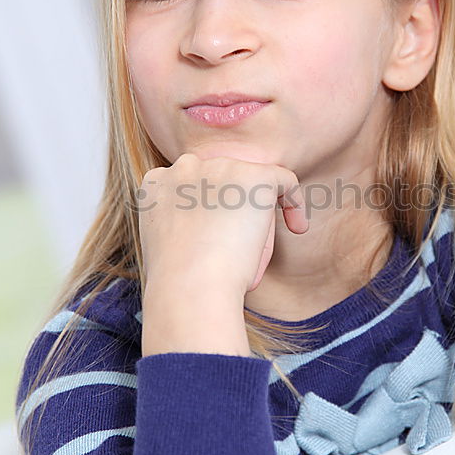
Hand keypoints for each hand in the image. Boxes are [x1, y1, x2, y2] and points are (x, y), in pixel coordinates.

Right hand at [137, 146, 308, 296]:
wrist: (190, 287)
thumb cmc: (180, 283)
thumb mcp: (170, 246)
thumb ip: (184, 224)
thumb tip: (215, 226)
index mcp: (157, 182)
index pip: (192, 186)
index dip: (209, 210)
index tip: (217, 238)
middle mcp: (184, 166)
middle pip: (223, 183)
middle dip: (232, 213)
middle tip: (235, 252)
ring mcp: (220, 167)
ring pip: (251, 187)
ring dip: (255, 219)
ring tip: (251, 253)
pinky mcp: (253, 176)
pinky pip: (285, 181)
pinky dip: (294, 203)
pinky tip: (297, 227)